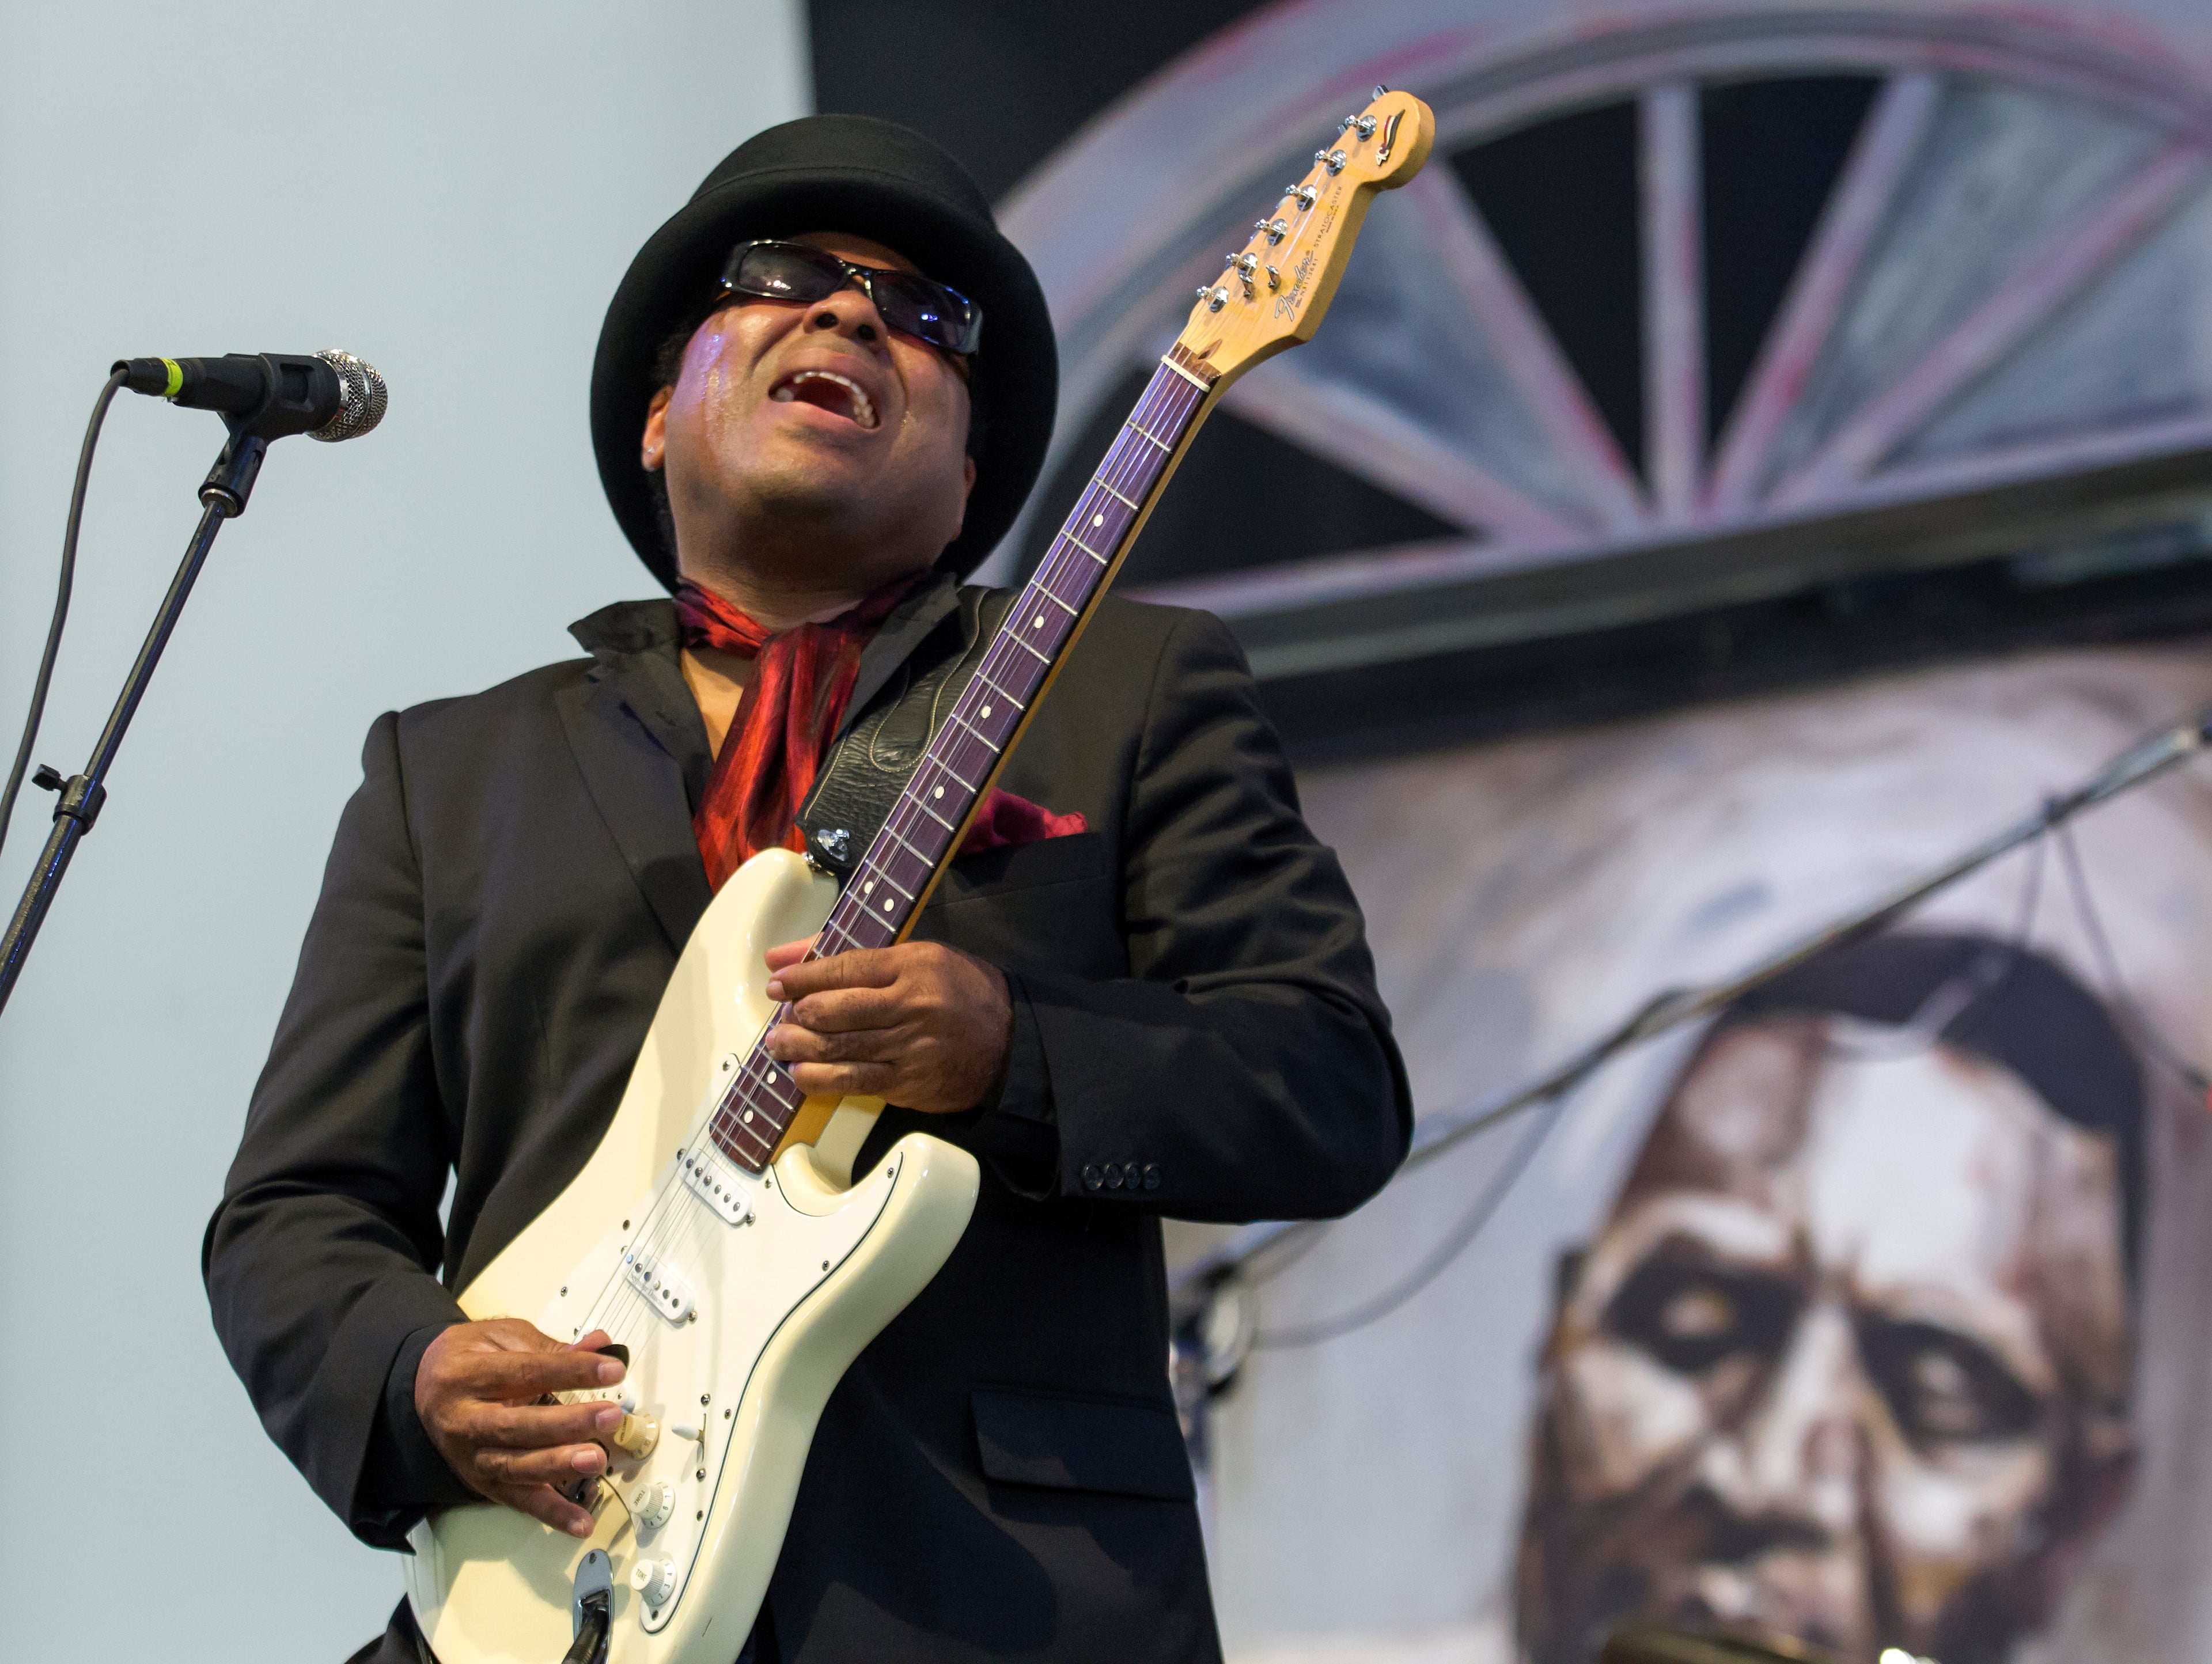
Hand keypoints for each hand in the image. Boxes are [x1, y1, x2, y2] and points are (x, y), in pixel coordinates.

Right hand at [415, 1318, 625, 1536]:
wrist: (422, 1388)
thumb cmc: (467, 1360)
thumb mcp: (500, 1337)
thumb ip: (548, 1345)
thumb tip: (599, 1346)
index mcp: (468, 1375)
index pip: (525, 1373)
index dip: (570, 1371)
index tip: (612, 1368)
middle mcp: (464, 1420)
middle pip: (516, 1426)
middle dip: (566, 1424)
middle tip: (608, 1417)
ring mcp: (471, 1457)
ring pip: (515, 1468)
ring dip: (559, 1467)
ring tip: (596, 1460)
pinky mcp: (481, 1483)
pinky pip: (517, 1501)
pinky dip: (551, 1514)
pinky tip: (580, 1521)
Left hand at [763, 937, 1010, 1113]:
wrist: (1010, 1043)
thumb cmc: (961, 993)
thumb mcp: (920, 957)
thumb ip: (855, 955)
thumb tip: (787, 955)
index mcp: (915, 965)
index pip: (846, 967)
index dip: (804, 976)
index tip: (778, 980)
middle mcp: (912, 1005)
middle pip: (838, 1010)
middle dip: (798, 1015)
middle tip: (780, 1016)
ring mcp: (910, 1048)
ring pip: (840, 1049)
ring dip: (800, 1049)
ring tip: (779, 1045)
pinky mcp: (908, 1083)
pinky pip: (854, 1082)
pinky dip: (821, 1080)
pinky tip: (802, 1075)